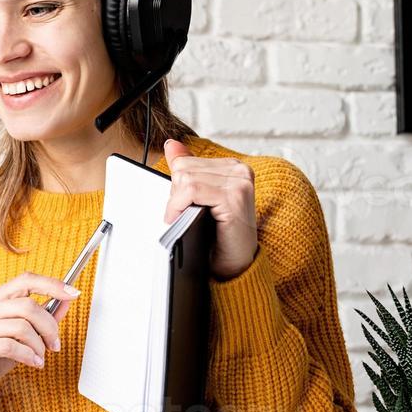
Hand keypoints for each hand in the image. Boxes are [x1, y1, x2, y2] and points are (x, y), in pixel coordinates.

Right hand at [0, 272, 80, 400]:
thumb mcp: (20, 336)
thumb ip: (41, 318)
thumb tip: (66, 302)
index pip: (25, 280)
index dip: (51, 284)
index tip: (73, 293)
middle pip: (27, 305)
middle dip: (49, 326)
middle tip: (55, 344)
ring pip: (21, 327)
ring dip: (39, 346)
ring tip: (40, 357)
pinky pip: (10, 346)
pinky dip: (28, 356)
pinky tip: (33, 363)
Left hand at [161, 138, 257, 281]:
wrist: (236, 266)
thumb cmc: (220, 237)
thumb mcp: (201, 199)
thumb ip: (189, 170)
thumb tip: (171, 145)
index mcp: (233, 167)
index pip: (186, 162)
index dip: (176, 187)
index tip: (184, 207)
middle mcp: (240, 171)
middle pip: (184, 169)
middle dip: (176, 196)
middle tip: (187, 216)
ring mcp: (239, 183)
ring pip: (186, 178)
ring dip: (177, 204)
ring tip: (187, 220)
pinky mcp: (234, 197)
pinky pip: (192, 190)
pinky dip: (179, 206)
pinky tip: (183, 220)